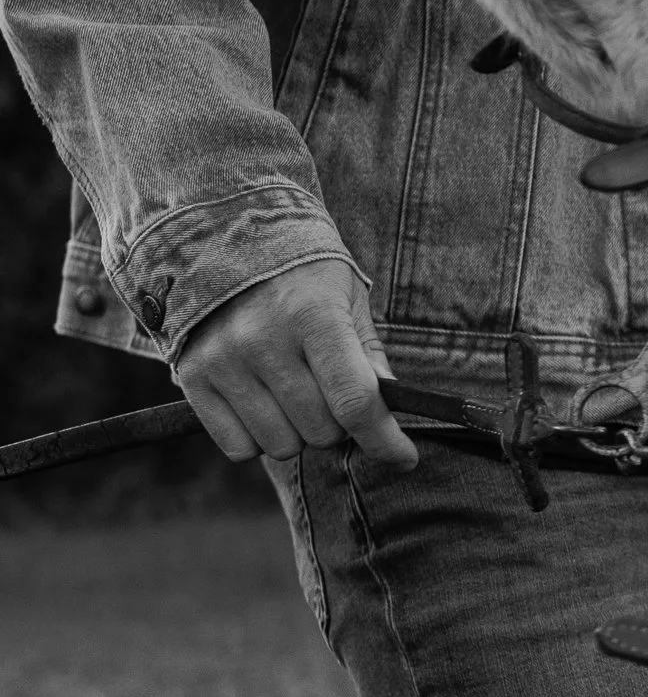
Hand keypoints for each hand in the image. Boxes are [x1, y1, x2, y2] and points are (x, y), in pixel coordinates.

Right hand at [173, 259, 416, 467]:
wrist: (224, 238)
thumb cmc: (301, 274)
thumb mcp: (347, 298)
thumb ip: (369, 354)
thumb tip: (387, 412)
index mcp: (313, 314)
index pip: (355, 401)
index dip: (385, 440)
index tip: (405, 458)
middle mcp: (263, 339)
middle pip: (322, 431)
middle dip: (338, 424)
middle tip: (330, 393)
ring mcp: (223, 360)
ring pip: (282, 445)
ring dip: (298, 433)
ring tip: (293, 393)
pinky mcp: (193, 377)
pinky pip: (238, 448)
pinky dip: (257, 439)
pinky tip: (261, 404)